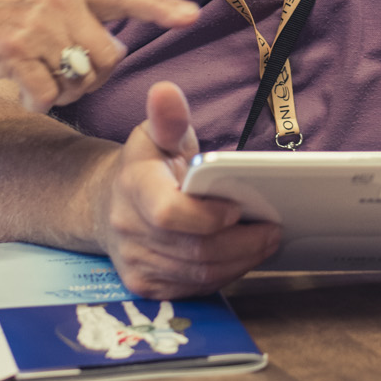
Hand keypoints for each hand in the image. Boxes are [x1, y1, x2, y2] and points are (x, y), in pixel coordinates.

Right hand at [0, 0, 197, 112]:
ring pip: (80, 78)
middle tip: (65, 78)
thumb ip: (73, 18)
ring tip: (38, 79)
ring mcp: (39, 25)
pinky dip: (39, 102)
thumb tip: (107, 53)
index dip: (159, 6)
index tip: (191, 16)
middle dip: (94, 78)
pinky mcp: (16, 50)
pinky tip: (23, 92)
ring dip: (65, 92)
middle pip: (109, 57)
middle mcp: (60, 0)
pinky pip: (49, 94)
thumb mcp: (37, 0)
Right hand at [86, 82, 281, 297]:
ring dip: (240, 261)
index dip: (207, 216)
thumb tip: (165, 90)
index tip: (237, 207)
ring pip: (198, 274)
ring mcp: (135, 263)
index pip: (169, 213)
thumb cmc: (145, 165)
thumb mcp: (155, 133)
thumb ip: (168, 117)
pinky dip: (225, 275)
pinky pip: (194, 289)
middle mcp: (129, 230)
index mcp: (133, 187)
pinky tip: (242, 256)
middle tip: (274, 228)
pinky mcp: (145, 286)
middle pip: (194, 250)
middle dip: (242, 243)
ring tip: (266, 240)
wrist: (107, 205)